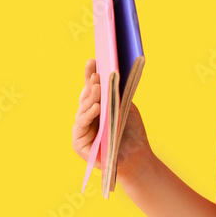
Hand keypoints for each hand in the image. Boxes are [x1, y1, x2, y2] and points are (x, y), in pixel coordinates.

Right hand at [71, 58, 153, 180]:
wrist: (136, 156)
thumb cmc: (131, 131)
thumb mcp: (125, 106)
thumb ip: (115, 93)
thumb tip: (112, 71)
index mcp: (95, 108)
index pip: (90, 89)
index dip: (89, 74)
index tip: (93, 60)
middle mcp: (86, 118)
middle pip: (85, 98)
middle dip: (91, 85)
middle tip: (97, 74)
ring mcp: (81, 131)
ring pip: (82, 110)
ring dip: (90, 98)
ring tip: (98, 88)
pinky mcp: (79, 145)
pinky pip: (81, 127)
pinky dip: (88, 116)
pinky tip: (96, 107)